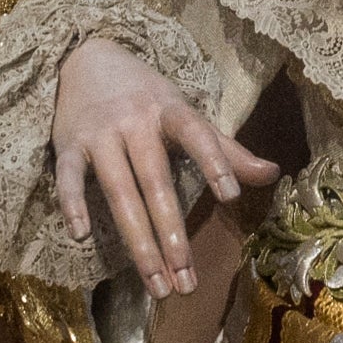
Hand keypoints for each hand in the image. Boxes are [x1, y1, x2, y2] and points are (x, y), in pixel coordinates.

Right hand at [51, 37, 281, 298]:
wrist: (84, 59)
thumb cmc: (144, 95)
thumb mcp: (184, 113)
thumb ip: (225, 148)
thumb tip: (274, 174)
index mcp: (169, 110)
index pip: (195, 134)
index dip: (214, 161)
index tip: (231, 196)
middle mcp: (134, 121)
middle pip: (155, 181)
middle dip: (172, 235)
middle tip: (187, 283)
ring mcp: (100, 133)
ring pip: (119, 191)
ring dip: (137, 240)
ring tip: (155, 282)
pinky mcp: (68, 145)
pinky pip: (68, 177)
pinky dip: (72, 203)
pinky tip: (80, 236)